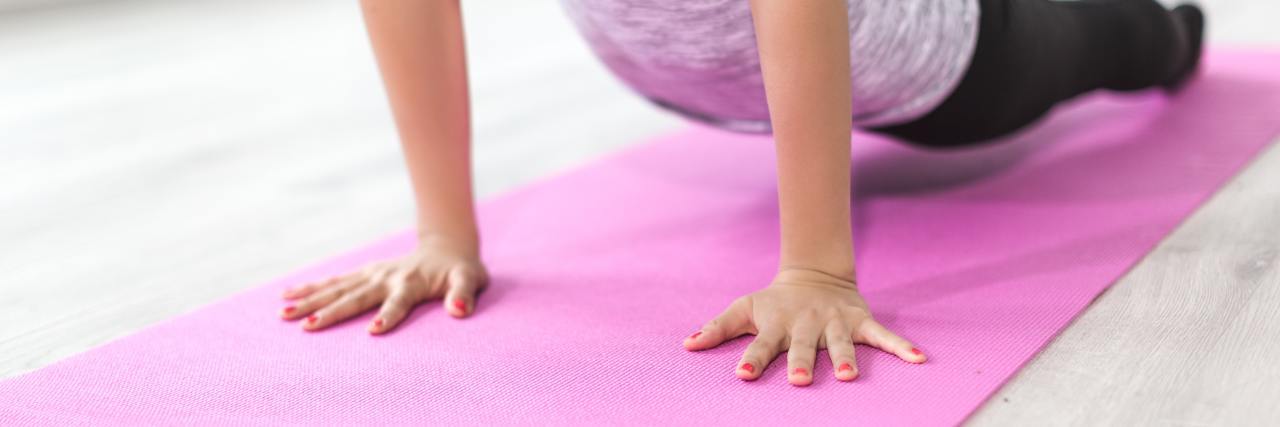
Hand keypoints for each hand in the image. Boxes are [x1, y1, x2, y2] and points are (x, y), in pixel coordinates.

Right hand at [278, 236, 486, 333]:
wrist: (448, 247)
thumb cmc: (461, 270)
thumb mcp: (471, 280)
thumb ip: (464, 294)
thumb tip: (459, 310)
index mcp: (411, 283)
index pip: (398, 302)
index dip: (388, 316)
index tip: (373, 331)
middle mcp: (386, 277)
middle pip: (356, 297)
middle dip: (332, 312)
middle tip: (307, 327)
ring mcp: (372, 274)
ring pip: (337, 288)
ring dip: (311, 301)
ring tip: (284, 313)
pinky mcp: (364, 273)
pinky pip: (334, 281)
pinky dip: (311, 288)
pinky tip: (287, 295)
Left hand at [683, 268, 924, 385]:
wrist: (814, 274)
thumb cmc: (774, 302)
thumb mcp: (744, 308)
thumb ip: (717, 328)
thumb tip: (686, 344)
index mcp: (776, 324)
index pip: (761, 344)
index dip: (751, 358)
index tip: (742, 374)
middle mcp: (806, 324)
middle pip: (803, 347)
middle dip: (801, 363)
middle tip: (798, 381)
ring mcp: (835, 323)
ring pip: (841, 343)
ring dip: (846, 358)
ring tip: (850, 377)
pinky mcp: (860, 321)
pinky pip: (883, 336)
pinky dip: (901, 347)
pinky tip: (918, 359)